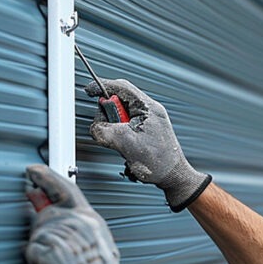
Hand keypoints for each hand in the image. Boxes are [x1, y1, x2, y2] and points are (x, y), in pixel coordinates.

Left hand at [23, 164, 145, 263]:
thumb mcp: (97, 242)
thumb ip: (77, 226)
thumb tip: (54, 214)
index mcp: (89, 218)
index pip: (65, 188)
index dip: (46, 177)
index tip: (32, 172)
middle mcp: (77, 223)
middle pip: (45, 214)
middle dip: (40, 228)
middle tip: (43, 237)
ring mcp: (64, 236)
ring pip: (36, 234)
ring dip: (40, 252)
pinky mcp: (52, 253)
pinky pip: (31, 251)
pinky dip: (35, 263)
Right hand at [86, 79, 211, 211]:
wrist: (173, 177)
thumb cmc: (160, 162)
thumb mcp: (127, 144)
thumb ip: (106, 131)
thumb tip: (96, 127)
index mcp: (148, 107)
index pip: (122, 87)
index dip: (103, 86)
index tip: (90, 90)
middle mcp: (149, 111)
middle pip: (119, 101)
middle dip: (109, 114)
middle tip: (109, 129)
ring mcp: (147, 121)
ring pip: (120, 115)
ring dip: (115, 128)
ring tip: (122, 143)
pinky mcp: (144, 131)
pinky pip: (125, 127)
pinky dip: (120, 135)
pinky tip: (126, 147)